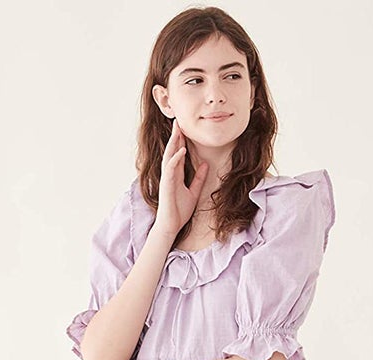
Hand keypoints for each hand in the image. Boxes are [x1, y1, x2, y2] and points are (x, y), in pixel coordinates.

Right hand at [152, 120, 200, 235]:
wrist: (171, 225)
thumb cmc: (179, 211)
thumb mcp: (194, 191)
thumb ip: (199, 178)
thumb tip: (205, 165)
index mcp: (175, 174)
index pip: (178, 153)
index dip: (180, 140)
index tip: (185, 127)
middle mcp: (169, 173)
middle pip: (172, 150)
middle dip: (175, 136)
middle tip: (178, 121)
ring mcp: (167, 178)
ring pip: (169, 156)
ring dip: (173, 142)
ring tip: (178, 130)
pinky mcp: (166, 184)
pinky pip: (170, 168)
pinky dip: (175, 158)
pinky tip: (181, 150)